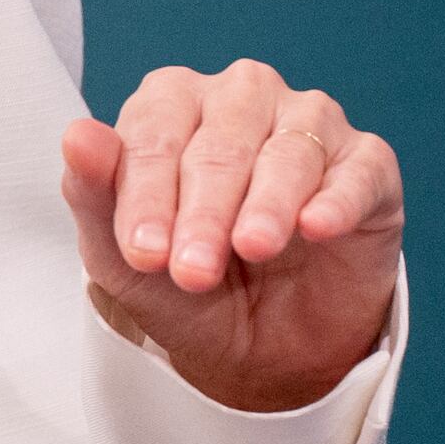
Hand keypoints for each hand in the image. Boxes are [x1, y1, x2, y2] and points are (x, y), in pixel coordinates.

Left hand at [59, 61, 402, 413]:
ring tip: (252, 250)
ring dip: (265, 207)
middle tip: (192, 273)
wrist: (258, 346)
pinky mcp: (367, 165)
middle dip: (202, 214)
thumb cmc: (182, 283)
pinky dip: (336, 199)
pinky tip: (316, 227)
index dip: (146, 197)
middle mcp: (241, 98)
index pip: (153, 135)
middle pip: (219, 146)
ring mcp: (309, 125)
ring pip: (287, 153)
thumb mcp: (122, 255)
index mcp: (171, 103)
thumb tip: (77, 134)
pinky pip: (357, 171)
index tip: (143, 255)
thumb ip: (94, 193)